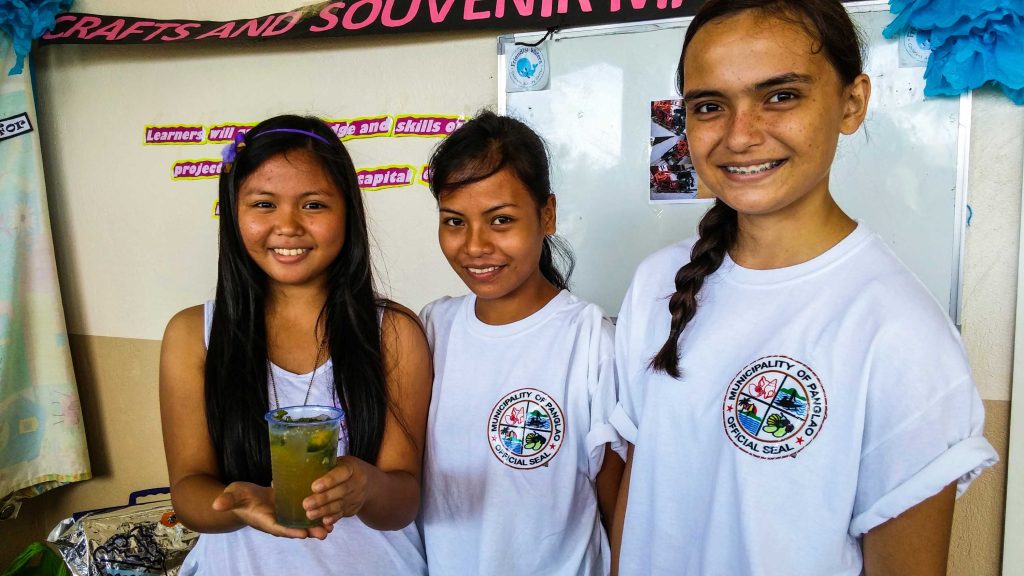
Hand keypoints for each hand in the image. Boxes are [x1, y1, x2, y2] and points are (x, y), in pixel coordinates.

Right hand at [213, 481, 331, 538]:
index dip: (290, 531)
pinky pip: (305, 513)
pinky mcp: (291, 508)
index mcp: (265, 520)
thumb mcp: (233, 495)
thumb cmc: (238, 497)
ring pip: (303, 523)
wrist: (244, 496)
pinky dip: (316, 515)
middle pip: (295, 529)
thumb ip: (227, 500)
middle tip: (325, 533)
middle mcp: (278, 521)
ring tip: (331, 527)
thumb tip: (216, 504)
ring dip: (316, 525)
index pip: (278, 528)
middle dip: (310, 531)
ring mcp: (285, 516)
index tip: (302, 534)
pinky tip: (330, 513)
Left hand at [303, 456, 372, 524]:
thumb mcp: (338, 463)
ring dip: (324, 511)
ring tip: (310, 514)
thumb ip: (325, 466)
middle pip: (341, 491)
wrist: (367, 483)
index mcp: (351, 468)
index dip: (329, 480)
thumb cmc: (343, 470)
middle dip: (323, 499)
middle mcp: (357, 482)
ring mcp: (357, 497)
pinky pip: (343, 514)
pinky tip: (324, 521)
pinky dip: (333, 518)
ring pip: (340, 505)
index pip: (342, 473)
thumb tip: (301, 467)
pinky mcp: (354, 508)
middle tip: (306, 504)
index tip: (314, 487)